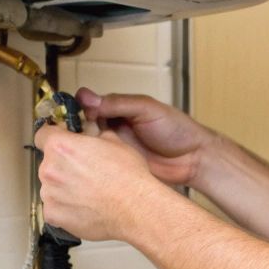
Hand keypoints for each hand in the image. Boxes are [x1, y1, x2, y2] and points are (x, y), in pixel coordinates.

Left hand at [34, 121, 168, 241]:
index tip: (61, 143)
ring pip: (51, 186)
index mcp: (61, 146)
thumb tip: (92, 134)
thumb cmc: (127, 176)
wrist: (135, 208)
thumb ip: (95, 136)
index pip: (42, 135)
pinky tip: (85, 207)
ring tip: (88, 193)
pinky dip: (65, 208)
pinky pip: (54, 208)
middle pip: (49, 163)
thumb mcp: (115, 142)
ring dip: (64, 188)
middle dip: (63, 165)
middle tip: (85, 172)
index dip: (53, 137)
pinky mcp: (53, 215)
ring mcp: (49, 194)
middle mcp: (49, 169)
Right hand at [75, 88, 215, 188]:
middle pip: (82, 128)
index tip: (75, 115)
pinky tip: (83, 168)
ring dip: (80, 150)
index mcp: (117, 110)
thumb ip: (118, 103)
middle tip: (77, 136)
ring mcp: (112, 150)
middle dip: (75, 131)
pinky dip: (89, 167)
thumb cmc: (175, 129)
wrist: (193, 160)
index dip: (78, 109)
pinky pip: (97, 168)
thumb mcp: (147, 109)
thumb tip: (87, 98)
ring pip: (86, 149)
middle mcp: (111, 129)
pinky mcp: (116, 170)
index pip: (88, 106)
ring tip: (78, 152)